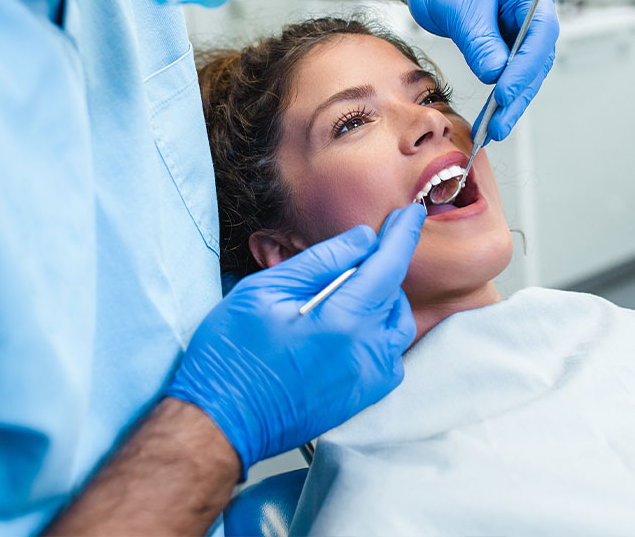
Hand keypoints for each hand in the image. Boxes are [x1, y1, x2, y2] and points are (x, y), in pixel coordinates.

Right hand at [164, 204, 425, 475]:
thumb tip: (362, 240)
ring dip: (380, 303)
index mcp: (342, 321)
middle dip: (377, 271)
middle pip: (393, 295)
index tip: (411, 215)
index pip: (389, 266)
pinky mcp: (363, 398)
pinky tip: (347, 331)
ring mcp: (368, 380)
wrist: (223, 420)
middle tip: (342, 266)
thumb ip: (321, 261)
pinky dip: (378, 335)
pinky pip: (389, 356)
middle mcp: (365, 352)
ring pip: (397, 327)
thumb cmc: (232, 354)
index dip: (403, 235)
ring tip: (342, 298)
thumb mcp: (265, 291)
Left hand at [408, 0, 558, 140]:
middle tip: (498, 125)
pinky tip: (490, 118)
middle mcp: (531, 17)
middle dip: (517, 97)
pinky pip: (509, 77)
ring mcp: (520, 34)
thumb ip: (479, 41)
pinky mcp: (506, 49)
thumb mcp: (461, 10)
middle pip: (536, 61)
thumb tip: (495, 74)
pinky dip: (500, 100)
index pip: (539, 36)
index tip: (504, 94)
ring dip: (510, 105)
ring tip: (493, 130)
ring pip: (525, 75)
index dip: (523, 69)